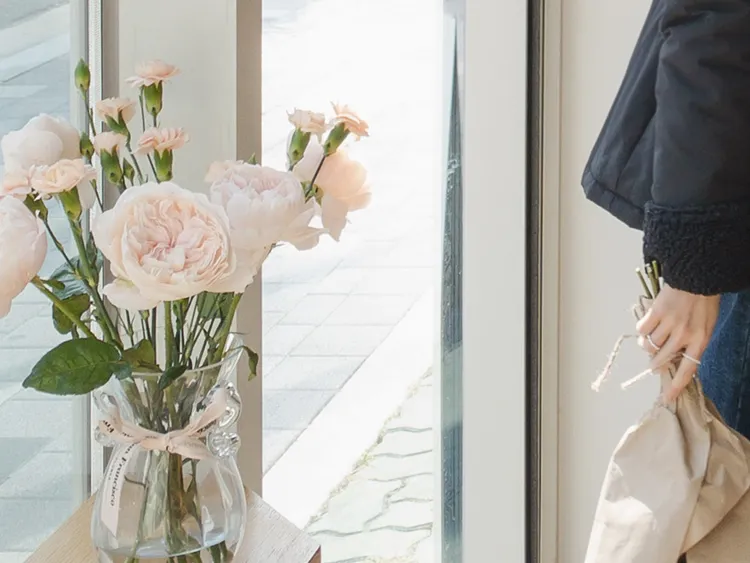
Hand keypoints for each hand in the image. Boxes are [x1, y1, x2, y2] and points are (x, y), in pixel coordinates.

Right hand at [636, 284, 719, 399]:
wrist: (697, 276)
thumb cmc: (703, 302)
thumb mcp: (705, 325)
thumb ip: (692, 343)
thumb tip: (671, 358)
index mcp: (700, 340)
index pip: (687, 370)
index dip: (675, 386)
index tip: (667, 398)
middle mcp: (684, 335)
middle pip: (662, 359)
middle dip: (655, 363)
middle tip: (654, 361)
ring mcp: (669, 323)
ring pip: (649, 345)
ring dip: (647, 344)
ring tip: (651, 338)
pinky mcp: (656, 312)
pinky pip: (642, 329)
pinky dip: (642, 329)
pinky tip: (647, 324)